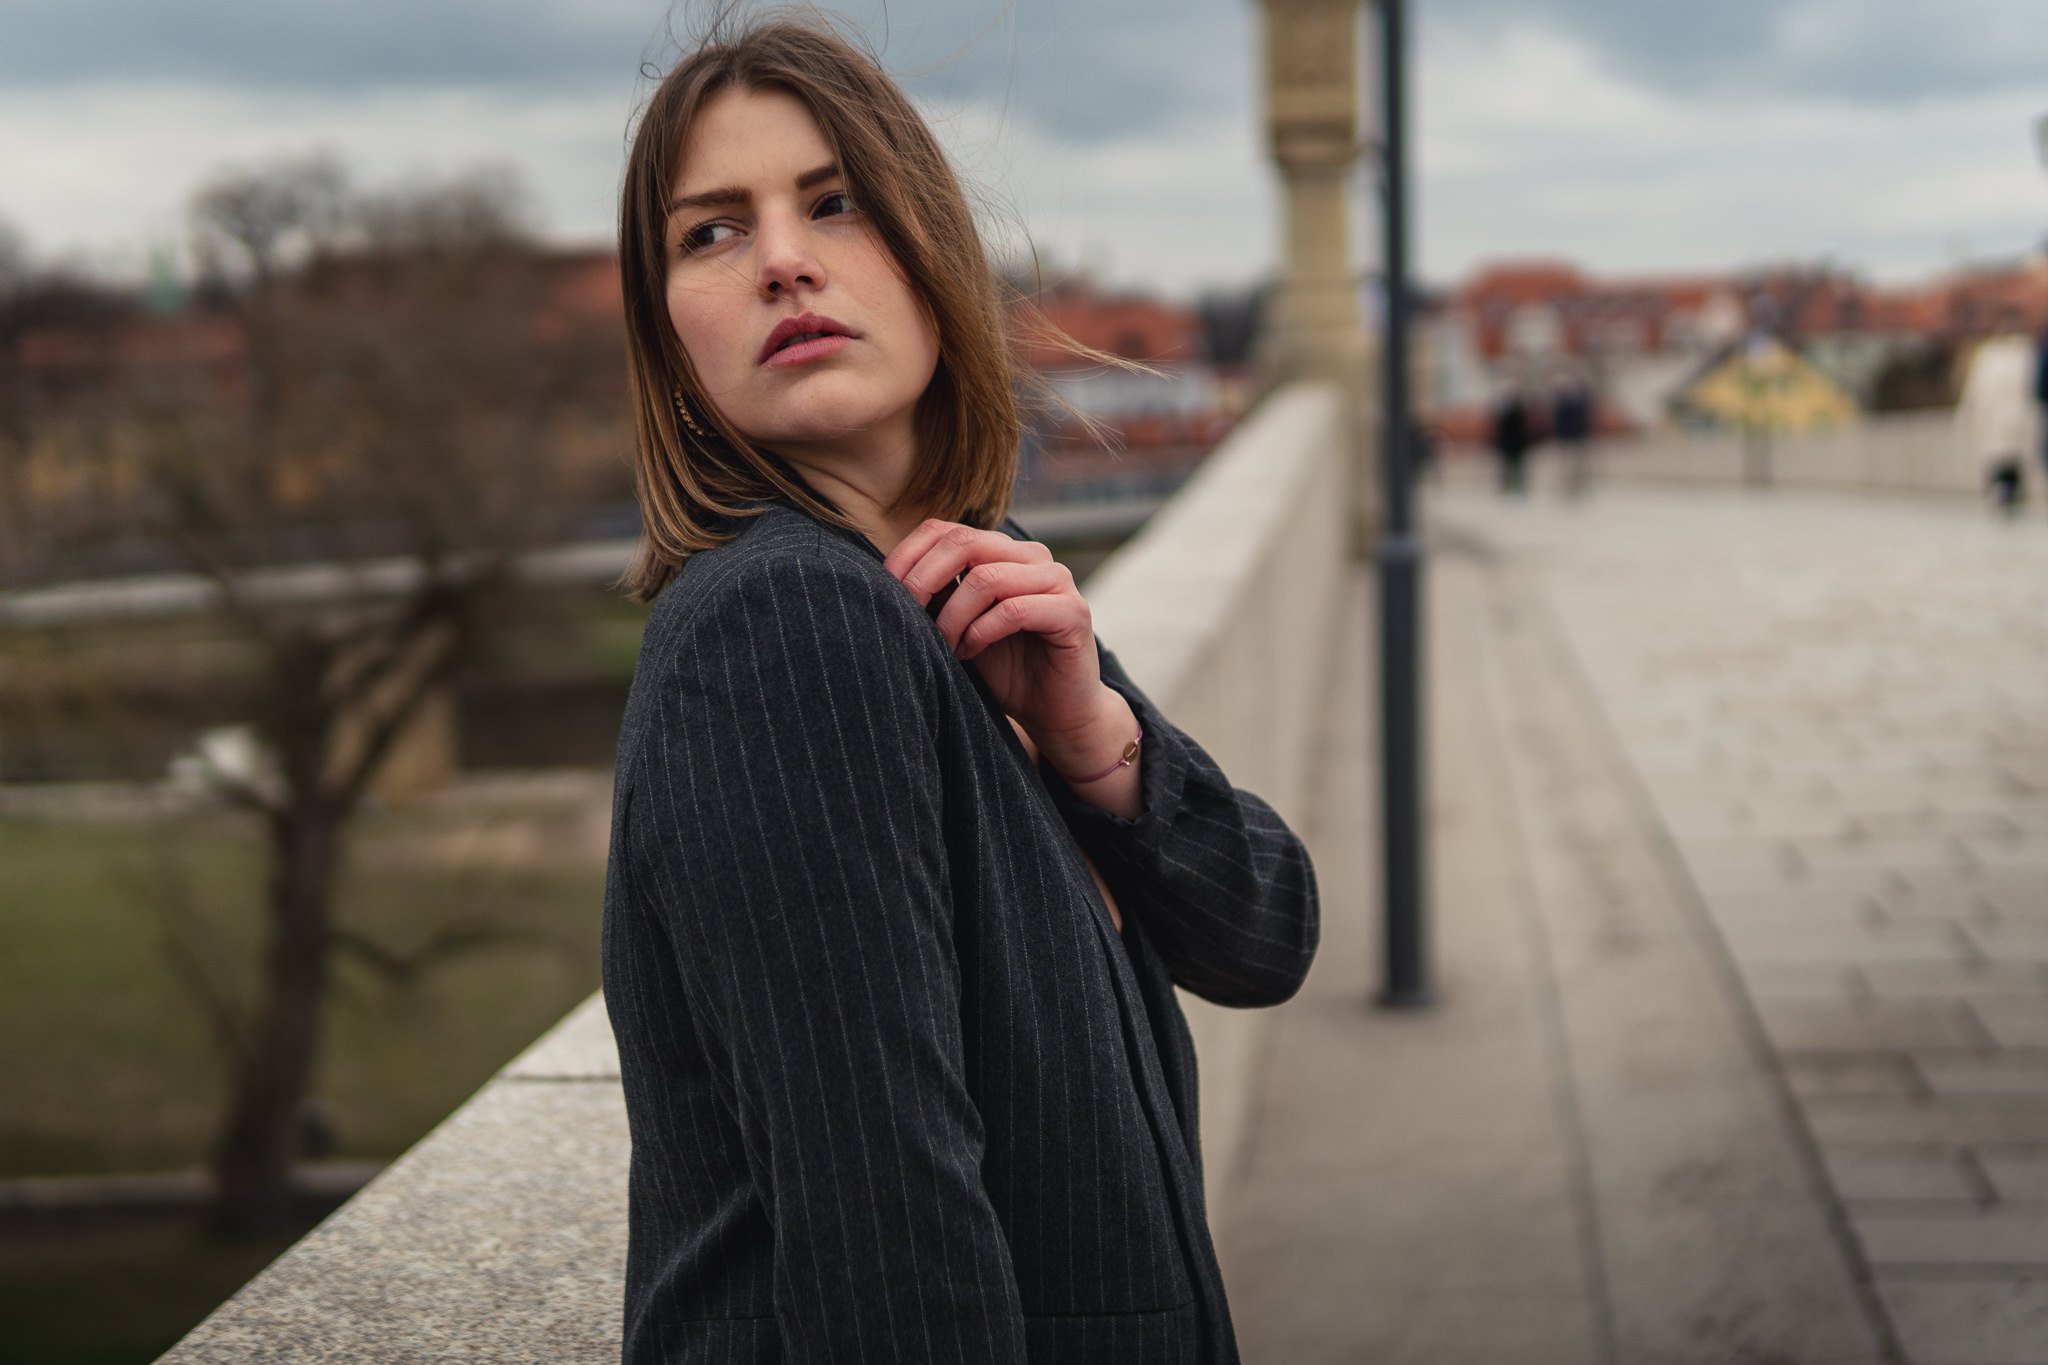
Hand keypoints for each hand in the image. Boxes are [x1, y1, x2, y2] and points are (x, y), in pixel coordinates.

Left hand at [884, 519, 1131, 778]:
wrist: (1054, 711)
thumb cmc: (1003, 668)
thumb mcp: (958, 625)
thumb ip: (938, 595)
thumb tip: (893, 576)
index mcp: (1002, 551)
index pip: (945, 530)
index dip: (908, 557)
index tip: (885, 594)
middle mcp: (1032, 556)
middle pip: (964, 543)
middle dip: (924, 581)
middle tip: (909, 619)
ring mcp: (1057, 580)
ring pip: (987, 578)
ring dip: (953, 617)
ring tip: (945, 647)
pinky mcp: (1073, 611)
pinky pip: (1015, 610)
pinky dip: (981, 632)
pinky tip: (970, 652)